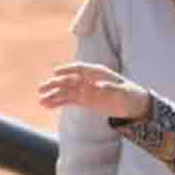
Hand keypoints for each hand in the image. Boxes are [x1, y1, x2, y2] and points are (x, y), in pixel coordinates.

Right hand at [39, 63, 153, 121]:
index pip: (80, 69)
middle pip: (68, 80)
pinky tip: (47, 106)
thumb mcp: (124, 92)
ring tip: (40, 100)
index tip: (56, 72)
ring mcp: (85, 90)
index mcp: (98, 73)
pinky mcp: (84, 100)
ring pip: (65, 91)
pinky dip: (57, 103)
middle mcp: (88, 80)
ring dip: (53, 95)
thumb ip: (111, 88)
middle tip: (42, 88)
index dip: (67, 69)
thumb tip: (98, 86)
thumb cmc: (131, 95)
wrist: (133, 105)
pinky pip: (68, 101)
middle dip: (55, 84)